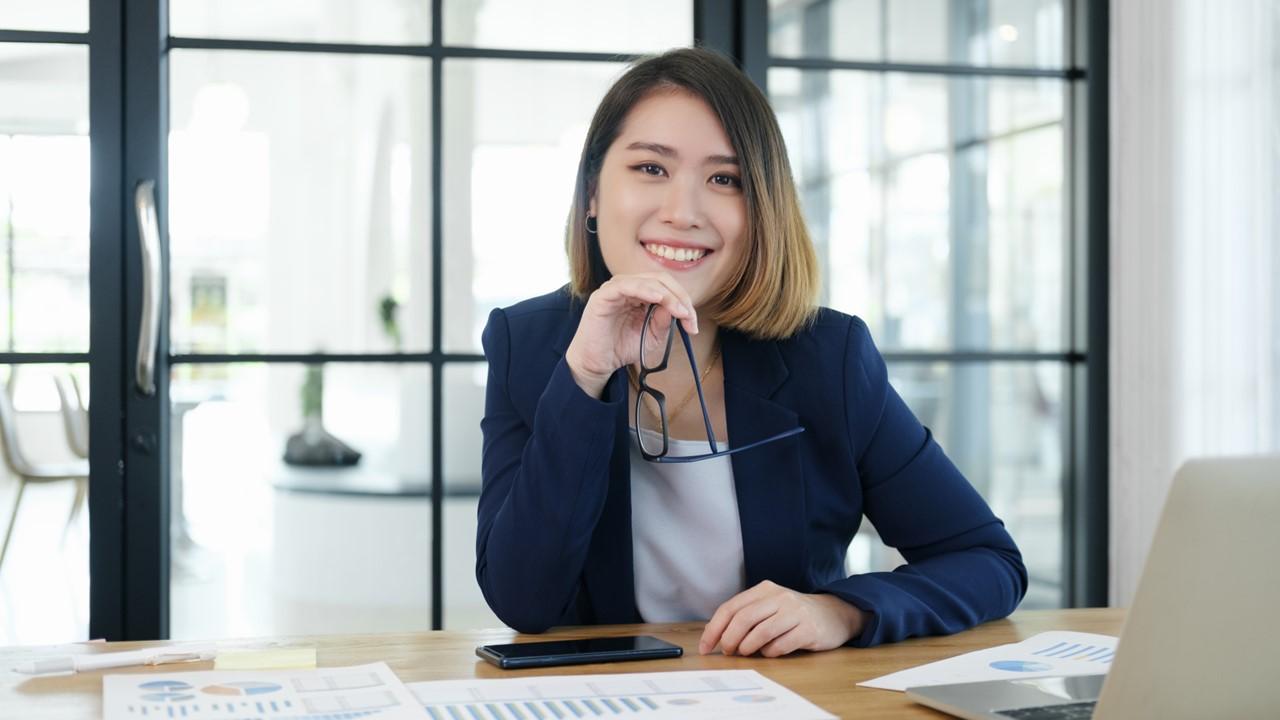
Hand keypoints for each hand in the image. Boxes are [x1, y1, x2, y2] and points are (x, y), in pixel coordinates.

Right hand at [564, 272, 697, 397]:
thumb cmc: (621, 348)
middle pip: (660, 279)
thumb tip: (679, 307)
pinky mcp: (603, 296)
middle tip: (689, 317)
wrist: (596, 364)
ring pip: (646, 280)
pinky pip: (625, 286)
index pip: (667, 286)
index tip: (693, 325)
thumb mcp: (651, 336)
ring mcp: (615, 289)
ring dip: (668, 295)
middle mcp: (628, 287)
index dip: (684, 301)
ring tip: (680, 311)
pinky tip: (658, 299)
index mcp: (640, 294)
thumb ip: (664, 321)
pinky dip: (644, 289)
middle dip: (679, 297)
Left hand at [698, 581, 868, 657]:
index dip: (714, 628)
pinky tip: (770, 652)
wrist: (833, 614)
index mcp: (764, 589)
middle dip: (729, 639)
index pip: (731, 607)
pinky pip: (781, 645)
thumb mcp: (769, 606)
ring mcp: (795, 612)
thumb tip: (715, 635)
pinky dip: (770, 652)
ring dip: (747, 647)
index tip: (705, 646)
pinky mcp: (808, 630)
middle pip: (743, 619)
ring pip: (761, 632)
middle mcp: (779, 597)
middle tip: (726, 652)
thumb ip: (746, 615)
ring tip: (746, 653)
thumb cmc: (793, 613)